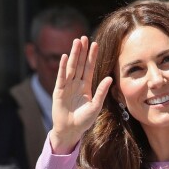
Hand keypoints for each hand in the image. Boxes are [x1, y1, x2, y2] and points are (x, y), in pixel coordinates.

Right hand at [50, 36, 112, 153]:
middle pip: (79, 64)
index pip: (89, 67)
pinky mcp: (58, 91)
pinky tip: (64, 57)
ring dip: (73, 55)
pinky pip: (61, 77)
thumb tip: (110, 78)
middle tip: (84, 37)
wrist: (70, 130)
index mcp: (86, 86)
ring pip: (71, 67)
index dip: (92, 56)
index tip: (95, 44)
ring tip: (76, 42)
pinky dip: (62, 67)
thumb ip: (101, 92)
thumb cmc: (84, 120)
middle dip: (82, 51)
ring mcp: (67, 86)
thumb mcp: (95, 106)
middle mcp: (76, 83)